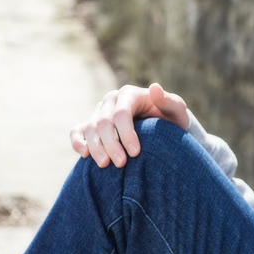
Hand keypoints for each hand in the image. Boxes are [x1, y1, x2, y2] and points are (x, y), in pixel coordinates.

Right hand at [70, 82, 188, 166]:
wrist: (162, 129)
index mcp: (129, 94)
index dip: (126, 134)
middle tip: (121, 164)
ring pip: (90, 128)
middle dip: (111, 144)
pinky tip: (84, 155)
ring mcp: (99, 112)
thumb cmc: (170, 119)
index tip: (135, 154)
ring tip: (105, 166)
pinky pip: (77, 131)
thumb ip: (168, 101)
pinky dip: (77, 142)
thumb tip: (154, 87)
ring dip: (95, 148)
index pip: (122, 114)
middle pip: (104, 122)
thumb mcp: (176, 110)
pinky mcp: (91, 125)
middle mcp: (111, 101)